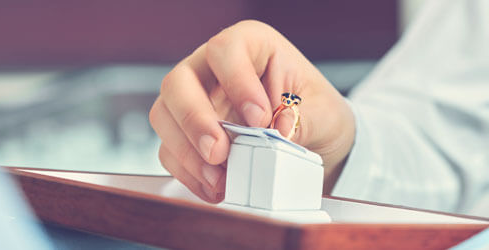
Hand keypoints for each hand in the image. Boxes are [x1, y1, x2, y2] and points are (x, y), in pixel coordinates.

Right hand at [149, 20, 354, 202]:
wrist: (314, 140)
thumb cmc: (316, 111)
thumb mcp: (324, 113)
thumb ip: (303, 121)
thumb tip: (278, 133)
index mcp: (251, 45)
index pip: (225, 50)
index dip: (236, 82)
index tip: (259, 120)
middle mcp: (213, 68)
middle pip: (179, 82)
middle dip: (195, 121)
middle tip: (219, 153)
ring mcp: (195, 100)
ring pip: (164, 116)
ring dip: (187, 153)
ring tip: (220, 179)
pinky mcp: (188, 133)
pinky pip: (171, 151)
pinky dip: (190, 173)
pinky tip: (216, 187)